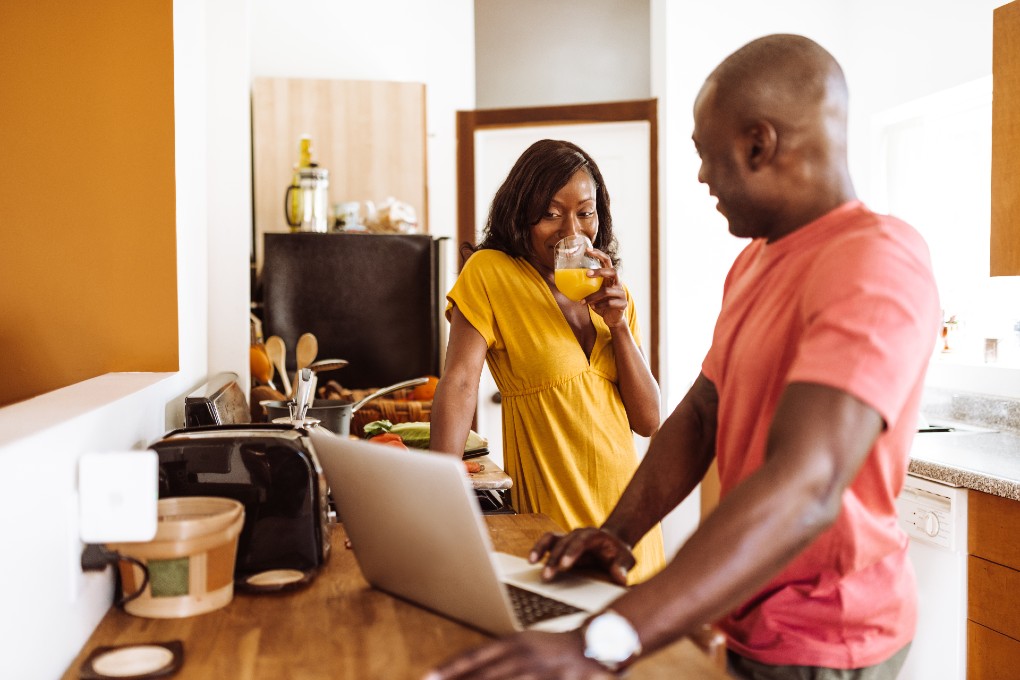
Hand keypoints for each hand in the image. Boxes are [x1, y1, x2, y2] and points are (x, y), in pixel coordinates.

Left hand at [424, 629, 614, 679]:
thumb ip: (496, 659)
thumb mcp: (521, 645)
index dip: (451, 668)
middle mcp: (522, 656)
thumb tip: (464, 670)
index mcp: (512, 642)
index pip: (474, 656)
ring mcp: (538, 673)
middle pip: (484, 677)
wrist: (593, 646)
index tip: (429, 677)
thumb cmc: (550, 648)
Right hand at [530, 528, 634, 585]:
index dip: (572, 552)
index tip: (564, 566)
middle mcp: (578, 533)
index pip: (581, 541)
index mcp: (594, 535)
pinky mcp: (561, 543)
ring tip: (532, 563)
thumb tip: (621, 578)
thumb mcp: (626, 559)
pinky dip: (538, 550)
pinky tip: (531, 561)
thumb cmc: (618, 553)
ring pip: (551, 539)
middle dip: (554, 559)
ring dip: (541, 550)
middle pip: (563, 543)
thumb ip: (622, 567)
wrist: (613, 542)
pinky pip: (547, 543)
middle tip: (547, 575)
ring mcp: (568, 537)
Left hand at [582, 248, 627, 327]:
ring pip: (607, 291)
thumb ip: (580, 286)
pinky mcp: (623, 304)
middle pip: (613, 271)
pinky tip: (594, 307)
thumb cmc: (600, 303)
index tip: (587, 249)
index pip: (607, 261)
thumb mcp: (590, 292)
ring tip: (583, 302)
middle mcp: (617, 282)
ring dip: (593, 296)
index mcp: (609, 277)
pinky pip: (610, 303)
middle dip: (600, 271)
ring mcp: (621, 293)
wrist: (612, 319)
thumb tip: (554, 277)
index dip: (599, 254)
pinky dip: (600, 305)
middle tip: (587, 273)